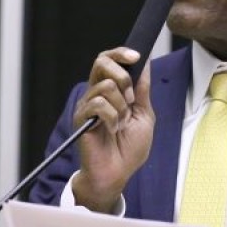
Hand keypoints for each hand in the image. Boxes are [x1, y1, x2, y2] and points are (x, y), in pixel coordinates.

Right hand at [71, 47, 154, 212]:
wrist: (117, 173)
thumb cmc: (129, 149)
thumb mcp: (144, 116)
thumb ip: (142, 91)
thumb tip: (146, 64)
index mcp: (111, 91)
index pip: (109, 60)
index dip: (121, 53)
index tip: (137, 56)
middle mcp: (96, 94)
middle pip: (101, 62)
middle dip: (122, 76)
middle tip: (131, 99)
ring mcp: (87, 105)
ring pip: (106, 86)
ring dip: (122, 106)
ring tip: (121, 124)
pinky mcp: (81, 118)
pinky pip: (99, 104)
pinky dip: (112, 118)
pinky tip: (112, 130)